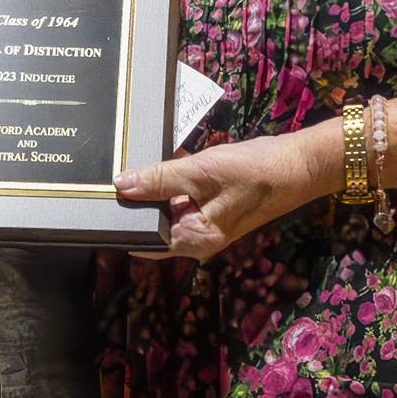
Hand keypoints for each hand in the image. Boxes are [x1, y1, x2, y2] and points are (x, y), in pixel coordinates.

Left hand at [114, 132, 333, 261]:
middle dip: (135, 199)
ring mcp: (206, 221)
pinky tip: (161, 156)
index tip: (96, 200)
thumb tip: (120, 186)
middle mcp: (197, 238)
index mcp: (193, 241)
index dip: (120, 221)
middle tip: (107, 171)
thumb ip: (160, 179)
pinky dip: (172, 178)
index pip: (143, 240)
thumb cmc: (255, 173)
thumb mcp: (202, 172)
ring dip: (153, 185)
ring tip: (127, 159)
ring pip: (167, 206)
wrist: (300, 165)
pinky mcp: (214, 203)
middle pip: (153, 223)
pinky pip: (182, 194)